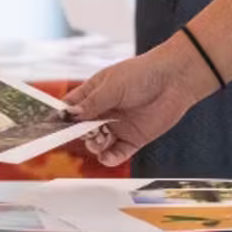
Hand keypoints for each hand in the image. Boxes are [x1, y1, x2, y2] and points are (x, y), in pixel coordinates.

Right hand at [65, 37, 218, 165]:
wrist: (175, 80)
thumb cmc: (144, 73)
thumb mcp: (112, 86)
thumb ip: (91, 103)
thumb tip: (70, 116)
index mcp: (95, 93)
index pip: (72, 108)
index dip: (63, 118)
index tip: (55, 127)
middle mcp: (104, 111)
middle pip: (82, 130)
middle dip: (80, 134)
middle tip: (87, 132)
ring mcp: (118, 126)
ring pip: (97, 143)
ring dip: (95, 145)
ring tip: (101, 139)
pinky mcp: (133, 139)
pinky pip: (117, 154)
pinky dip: (110, 158)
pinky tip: (108, 156)